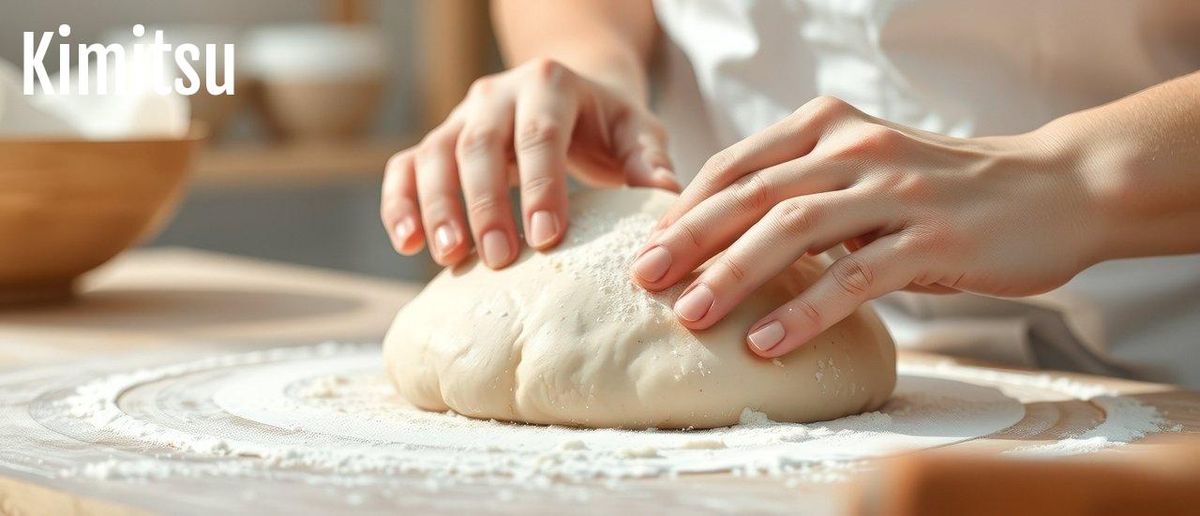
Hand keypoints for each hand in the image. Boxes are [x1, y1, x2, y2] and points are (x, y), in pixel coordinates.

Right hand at [381, 58, 678, 268]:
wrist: (570, 99)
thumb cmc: (608, 126)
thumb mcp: (639, 133)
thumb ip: (650, 162)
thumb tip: (666, 197)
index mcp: (550, 84)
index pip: (540, 134)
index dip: (541, 185)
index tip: (547, 237)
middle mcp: (496, 93)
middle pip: (480, 144)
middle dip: (485, 204)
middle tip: (498, 259)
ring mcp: (460, 116)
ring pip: (434, 154)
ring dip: (437, 208)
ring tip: (449, 258)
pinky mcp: (436, 142)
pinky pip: (404, 168)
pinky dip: (400, 205)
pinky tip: (408, 246)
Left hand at [631, 96, 1101, 357]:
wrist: (1053, 188)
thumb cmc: (942, 188)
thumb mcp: (865, 171)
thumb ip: (804, 190)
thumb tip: (723, 240)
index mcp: (828, 128)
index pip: (737, 164)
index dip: (686, 207)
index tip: (644, 248)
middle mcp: (855, 149)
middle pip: (752, 193)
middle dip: (689, 239)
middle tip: (642, 280)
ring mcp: (895, 190)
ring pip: (794, 229)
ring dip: (735, 274)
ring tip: (691, 316)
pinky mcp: (931, 238)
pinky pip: (855, 276)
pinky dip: (805, 309)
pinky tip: (768, 340)